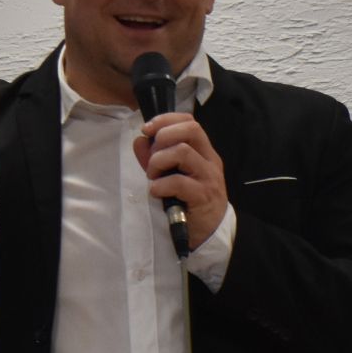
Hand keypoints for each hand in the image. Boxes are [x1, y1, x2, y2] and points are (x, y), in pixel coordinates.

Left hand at [133, 113, 227, 246]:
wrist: (211, 233)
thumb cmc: (190, 202)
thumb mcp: (172, 175)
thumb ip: (155, 157)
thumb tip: (139, 140)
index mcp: (204, 152)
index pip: (190, 122)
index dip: (166, 120)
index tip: (147, 129)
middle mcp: (209, 160)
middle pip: (191, 130)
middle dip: (163, 137)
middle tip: (152, 157)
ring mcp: (208, 177)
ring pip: (182, 152)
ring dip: (158, 162)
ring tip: (152, 177)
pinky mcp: (203, 196)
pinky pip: (178, 182)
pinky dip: (160, 185)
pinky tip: (156, 192)